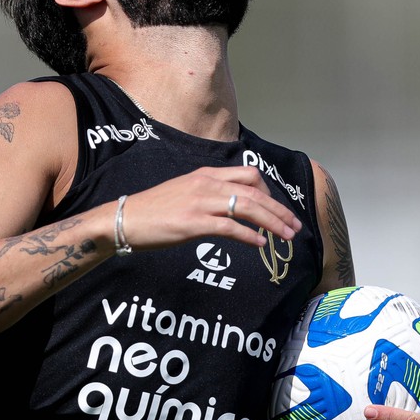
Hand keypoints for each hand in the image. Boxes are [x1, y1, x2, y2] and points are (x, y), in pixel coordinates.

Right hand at [120, 165, 301, 250]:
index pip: (248, 175)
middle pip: (255, 191)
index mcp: (205, 175)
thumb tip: (231, 209)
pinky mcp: (193, 223)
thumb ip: (208, 196)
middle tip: (294, 226)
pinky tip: (260, 244)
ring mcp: (200, 202)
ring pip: (248, 207)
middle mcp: (206, 184)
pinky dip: (250, 236)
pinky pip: (230, 227)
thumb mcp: (184, 193)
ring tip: (287, 236)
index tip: (277, 209)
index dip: (269, 192)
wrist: (124, 219)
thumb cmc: (153, 211)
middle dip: (279, 209)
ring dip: (272, 222)